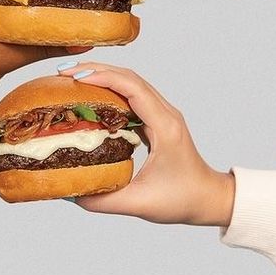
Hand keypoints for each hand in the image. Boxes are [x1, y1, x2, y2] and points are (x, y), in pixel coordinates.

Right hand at [57, 62, 234, 225]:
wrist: (209, 198)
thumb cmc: (182, 200)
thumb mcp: (141, 204)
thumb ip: (104, 200)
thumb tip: (70, 192)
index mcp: (164, 126)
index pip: (133, 88)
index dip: (103, 78)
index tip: (76, 77)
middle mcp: (166, 112)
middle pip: (129, 77)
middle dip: (97, 70)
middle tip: (66, 73)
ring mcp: (163, 113)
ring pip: (131, 82)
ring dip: (104, 76)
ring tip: (74, 79)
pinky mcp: (158, 118)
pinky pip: (133, 95)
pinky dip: (111, 89)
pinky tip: (92, 96)